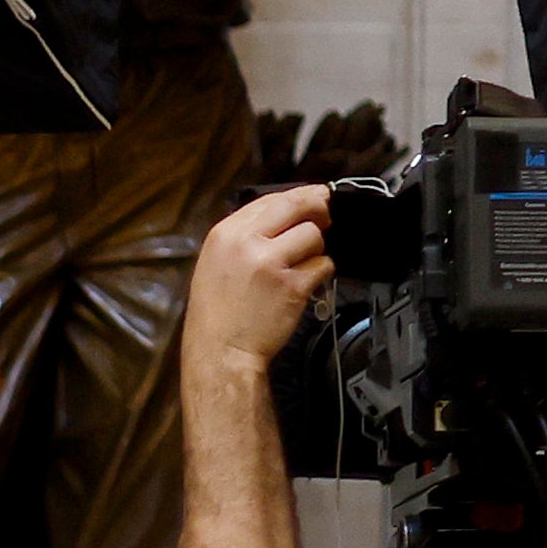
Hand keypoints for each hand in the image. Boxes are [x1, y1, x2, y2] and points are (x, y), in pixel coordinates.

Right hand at [188, 183, 330, 378]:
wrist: (220, 351)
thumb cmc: (219, 311)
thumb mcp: (218, 261)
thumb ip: (247, 235)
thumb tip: (284, 214)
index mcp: (225, 233)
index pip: (271, 199)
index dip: (299, 196)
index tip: (316, 196)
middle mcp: (247, 243)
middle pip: (297, 207)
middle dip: (319, 209)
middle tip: (329, 216)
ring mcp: (271, 263)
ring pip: (314, 236)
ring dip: (316, 250)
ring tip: (302, 266)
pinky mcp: (292, 285)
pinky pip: (323, 265)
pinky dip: (321, 273)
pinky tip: (306, 284)